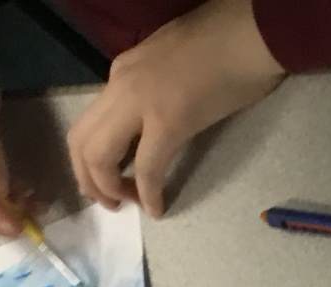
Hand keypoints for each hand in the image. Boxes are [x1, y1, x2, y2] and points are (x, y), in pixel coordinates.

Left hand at [67, 0, 283, 217]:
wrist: (249, 33)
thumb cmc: (224, 42)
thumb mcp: (171, 62)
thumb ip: (154, 88)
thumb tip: (155, 118)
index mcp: (122, 71)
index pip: (93, 120)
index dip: (93, 158)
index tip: (115, 178)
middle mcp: (120, 86)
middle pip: (80, 141)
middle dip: (88, 180)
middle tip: (110, 201)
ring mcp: (141, 102)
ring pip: (99, 155)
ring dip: (107, 188)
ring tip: (128, 205)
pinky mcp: (170, 122)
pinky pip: (147, 168)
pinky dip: (148, 194)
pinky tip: (157, 209)